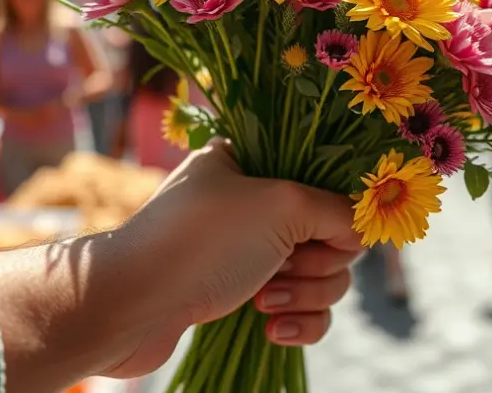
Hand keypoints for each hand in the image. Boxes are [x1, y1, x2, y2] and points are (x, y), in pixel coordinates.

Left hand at [97, 139, 362, 377]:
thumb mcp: (282, 205)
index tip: (333, 231)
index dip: (338, 212)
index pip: (325, 180)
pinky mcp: (240, 297)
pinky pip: (298, 310)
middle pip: (329, 234)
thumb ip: (337, 210)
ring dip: (304, 295)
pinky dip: (295, 322)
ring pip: (318, 276)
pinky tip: (268, 329)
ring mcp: (245, 252)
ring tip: (264, 303)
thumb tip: (361, 230)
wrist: (130, 306)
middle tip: (285, 267)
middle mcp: (249, 203)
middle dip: (317, 263)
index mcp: (251, 162)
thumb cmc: (201, 242)